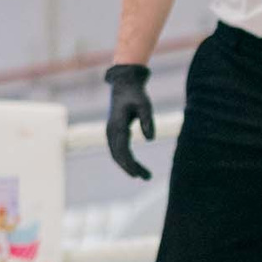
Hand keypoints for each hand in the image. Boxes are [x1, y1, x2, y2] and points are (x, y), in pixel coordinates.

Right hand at [104, 63, 155, 180]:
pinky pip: (118, 149)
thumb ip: (147, 121)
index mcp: (116, 125)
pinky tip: (136, 165)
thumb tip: (150, 140)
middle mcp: (110, 131)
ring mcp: (110, 132)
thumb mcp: (145, 104)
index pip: (121, 150)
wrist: (124, 84)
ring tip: (144, 175)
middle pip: (118, 155)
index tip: (138, 175)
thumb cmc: (135, 94)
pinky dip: (126, 158)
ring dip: (129, 165)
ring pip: (117, 154)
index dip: (129, 164)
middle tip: (147, 177)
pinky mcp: (114, 132)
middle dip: (131, 168)